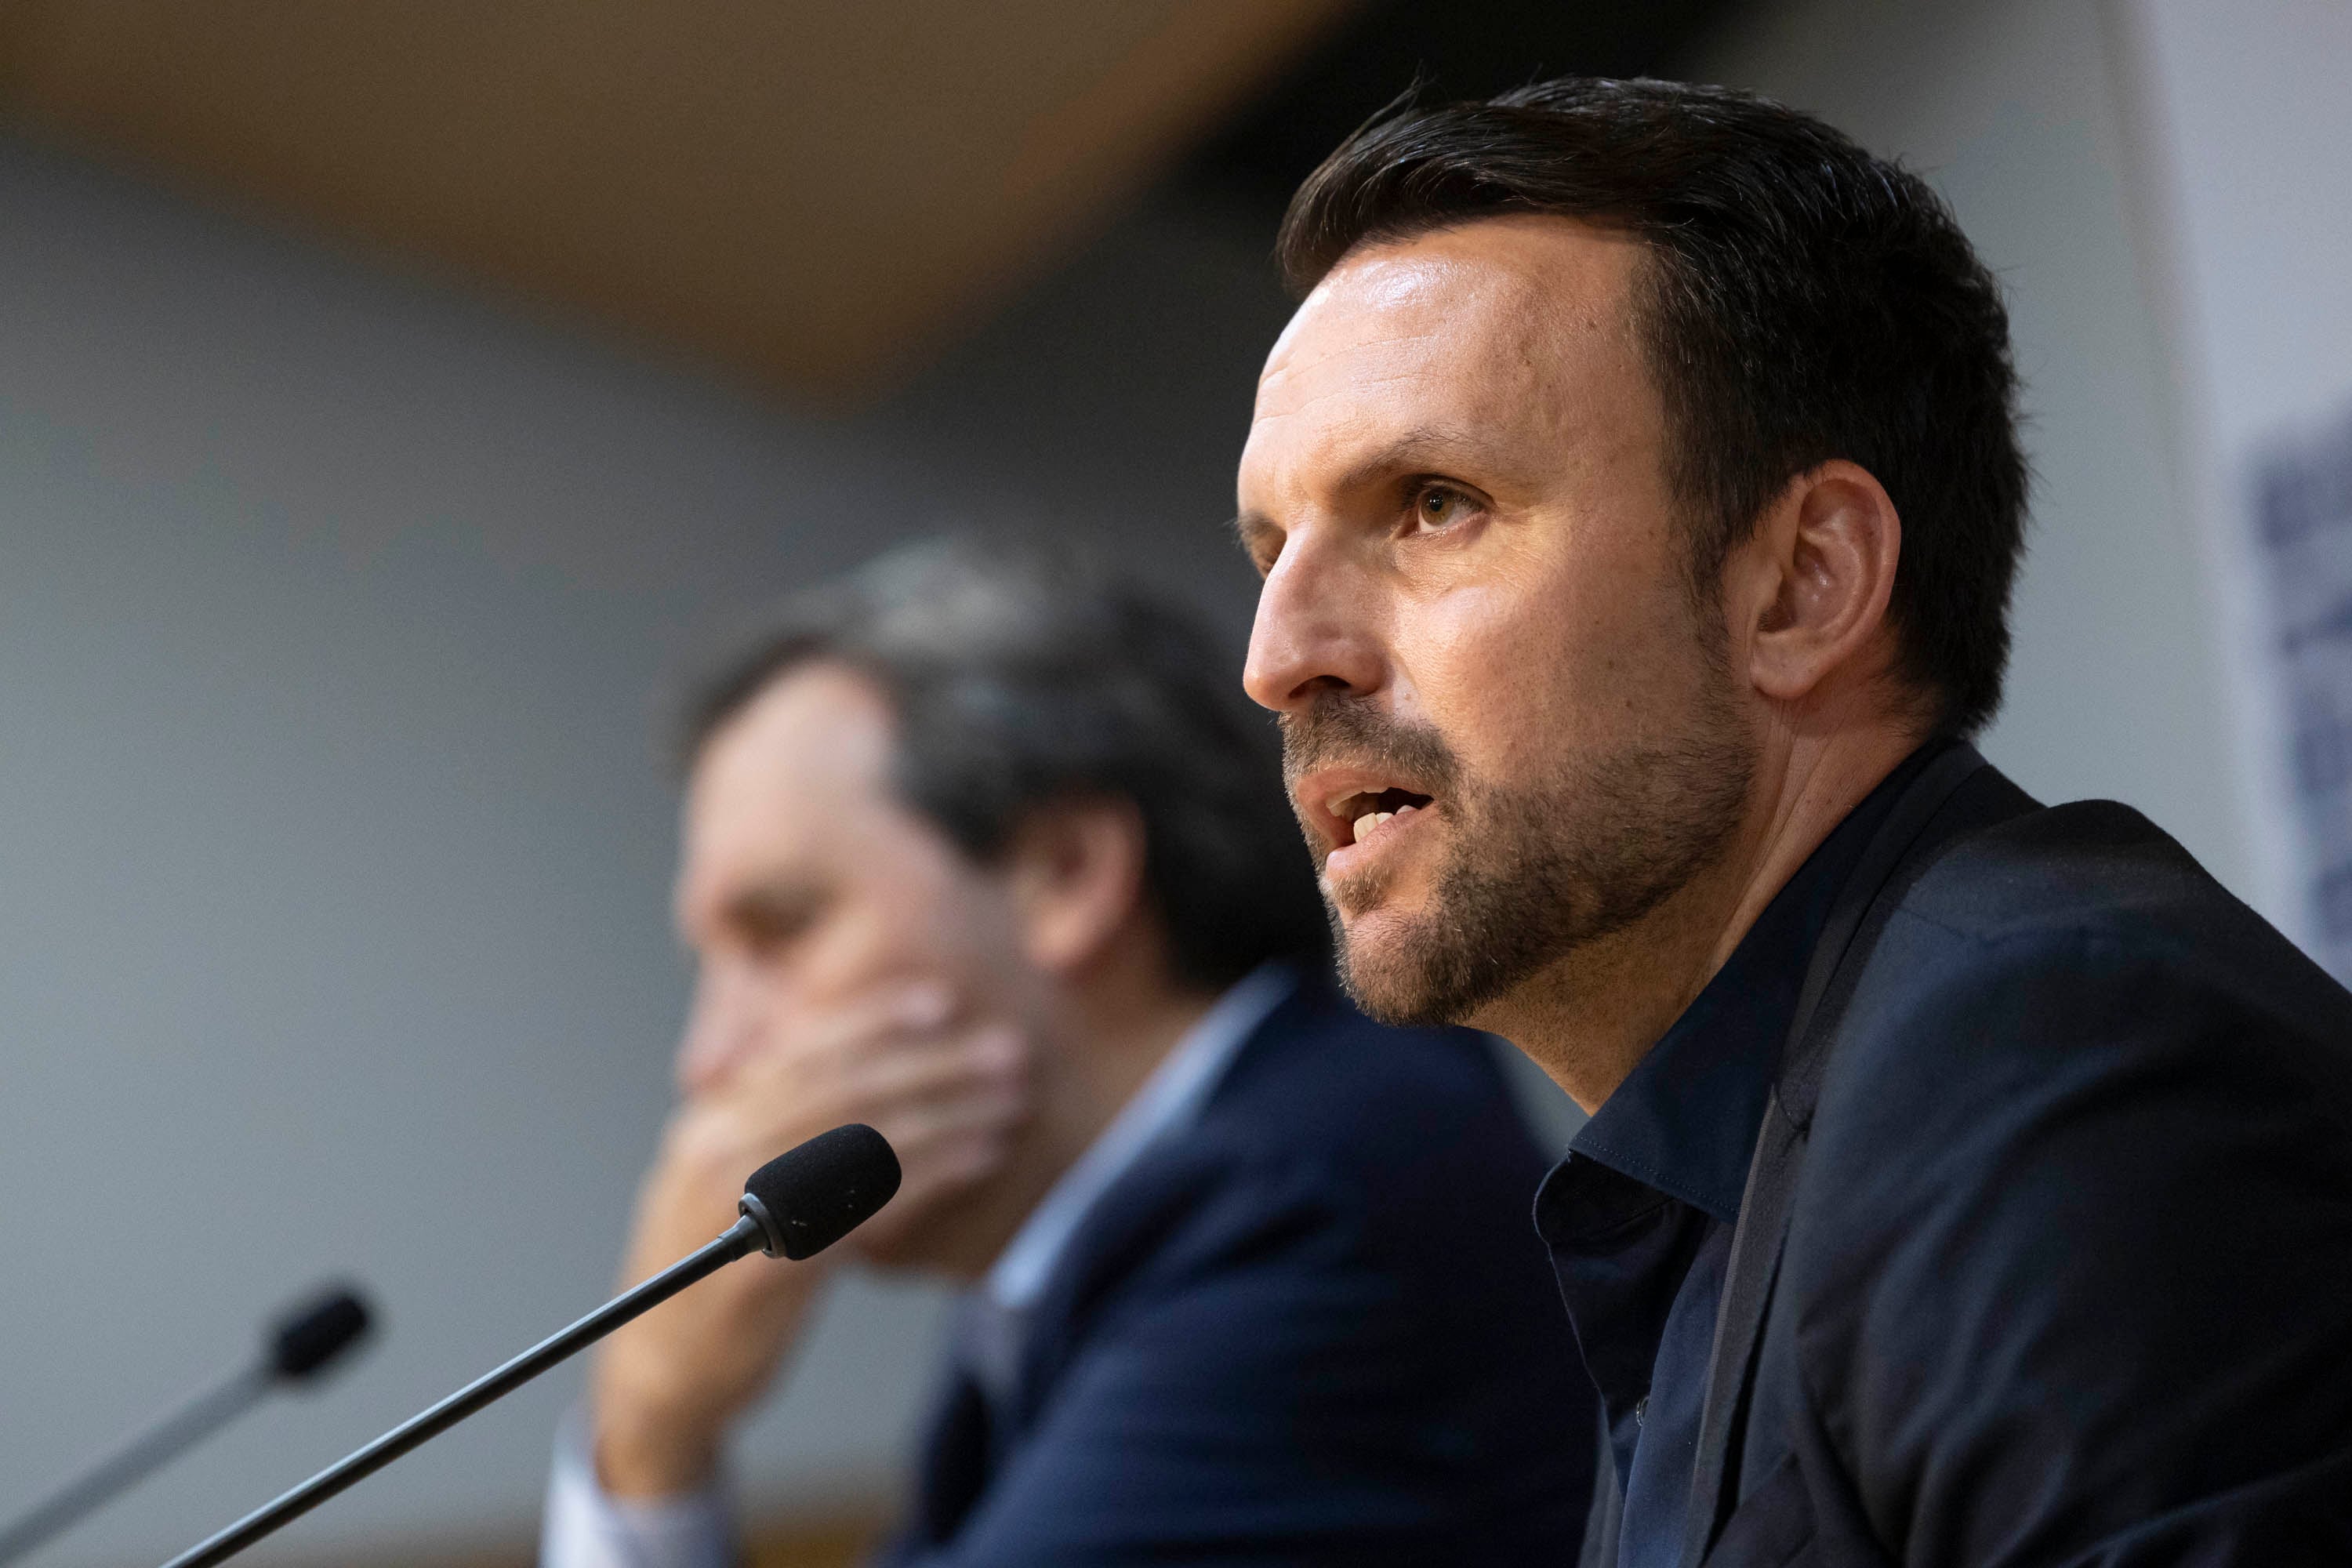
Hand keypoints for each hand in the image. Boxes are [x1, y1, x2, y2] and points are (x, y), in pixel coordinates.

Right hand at [591, 984, 1027, 1497]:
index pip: (803, 1049)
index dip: (874, 1019)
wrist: (662, 1377)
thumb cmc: (714, 1273)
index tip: (941, 1003)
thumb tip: (866, 1073)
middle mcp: (721, 1152)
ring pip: (865, 1143)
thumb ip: (782, 1128)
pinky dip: (933, 1177)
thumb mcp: (731, 1182)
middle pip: (846, 1088)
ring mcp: (743, 1210)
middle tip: (1006, 1051)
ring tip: (1010, 1104)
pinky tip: (981, 1161)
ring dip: (949, 1117)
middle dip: (934, 1064)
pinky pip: (868, 1209)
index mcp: (713, 1121)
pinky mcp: (772, 1269)